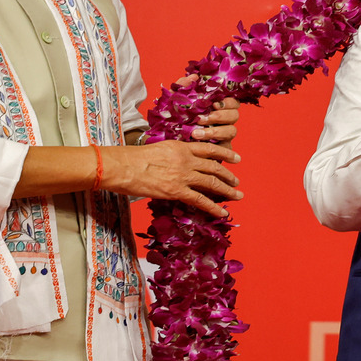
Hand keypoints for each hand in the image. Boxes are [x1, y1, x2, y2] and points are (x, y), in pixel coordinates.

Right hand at [101, 140, 241, 217]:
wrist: (122, 166)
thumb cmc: (133, 158)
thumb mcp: (159, 148)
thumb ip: (173, 154)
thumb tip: (178, 162)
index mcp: (182, 147)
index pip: (209, 149)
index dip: (225, 154)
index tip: (235, 158)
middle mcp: (186, 160)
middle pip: (214, 167)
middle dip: (228, 175)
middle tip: (237, 181)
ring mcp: (183, 175)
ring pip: (212, 183)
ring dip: (227, 190)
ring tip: (237, 195)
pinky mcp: (176, 191)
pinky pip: (200, 200)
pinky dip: (213, 207)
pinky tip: (222, 212)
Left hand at [174, 75, 240, 147]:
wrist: (163, 138)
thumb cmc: (172, 117)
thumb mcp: (174, 101)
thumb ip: (182, 87)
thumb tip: (194, 76)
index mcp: (217, 106)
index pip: (232, 101)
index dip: (228, 102)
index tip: (214, 104)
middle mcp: (223, 120)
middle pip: (235, 115)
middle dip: (220, 117)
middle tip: (201, 119)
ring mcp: (223, 135)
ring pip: (231, 131)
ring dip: (215, 131)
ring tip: (196, 134)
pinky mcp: (220, 149)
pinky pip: (226, 148)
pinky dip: (215, 146)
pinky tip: (200, 145)